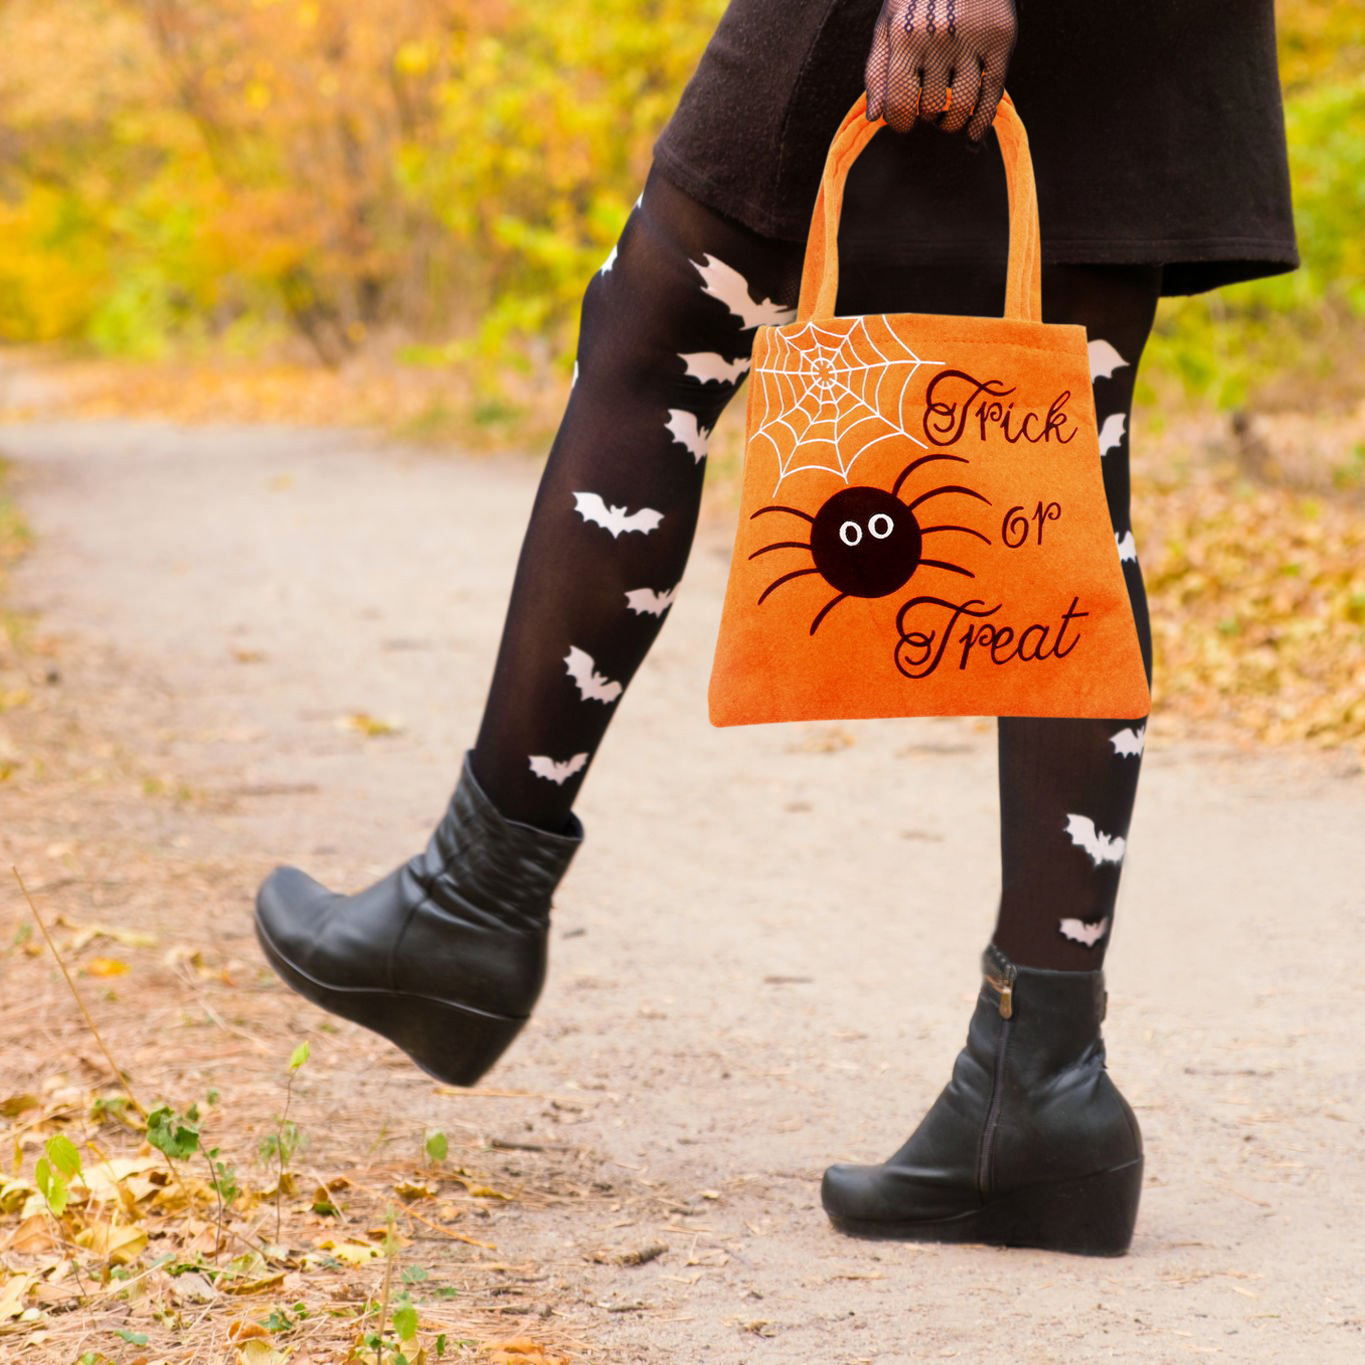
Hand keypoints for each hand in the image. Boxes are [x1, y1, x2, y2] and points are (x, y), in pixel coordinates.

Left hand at [865, 0, 1017, 140]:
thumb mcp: (888, 23)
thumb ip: (877, 70)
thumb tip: (875, 118)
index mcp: (905, 37)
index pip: (899, 104)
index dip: (900, 122)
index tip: (904, 122)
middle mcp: (939, 39)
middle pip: (931, 108)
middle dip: (927, 117)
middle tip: (929, 110)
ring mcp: (972, 39)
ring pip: (961, 107)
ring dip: (952, 124)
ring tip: (947, 119)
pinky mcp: (1000, 38)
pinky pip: (993, 93)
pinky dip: (982, 121)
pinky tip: (973, 135)